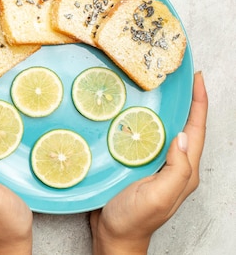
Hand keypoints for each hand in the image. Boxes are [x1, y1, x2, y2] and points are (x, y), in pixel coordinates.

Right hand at [90, 71, 207, 254]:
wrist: (112, 236)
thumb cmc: (134, 219)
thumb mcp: (159, 196)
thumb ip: (176, 169)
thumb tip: (184, 136)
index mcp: (184, 171)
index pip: (196, 130)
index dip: (199, 103)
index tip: (197, 79)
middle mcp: (172, 165)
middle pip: (184, 126)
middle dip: (185, 100)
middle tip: (178, 77)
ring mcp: (155, 164)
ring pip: (164, 130)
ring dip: (164, 108)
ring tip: (157, 88)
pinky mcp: (136, 164)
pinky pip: (144, 138)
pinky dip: (142, 121)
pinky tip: (131, 112)